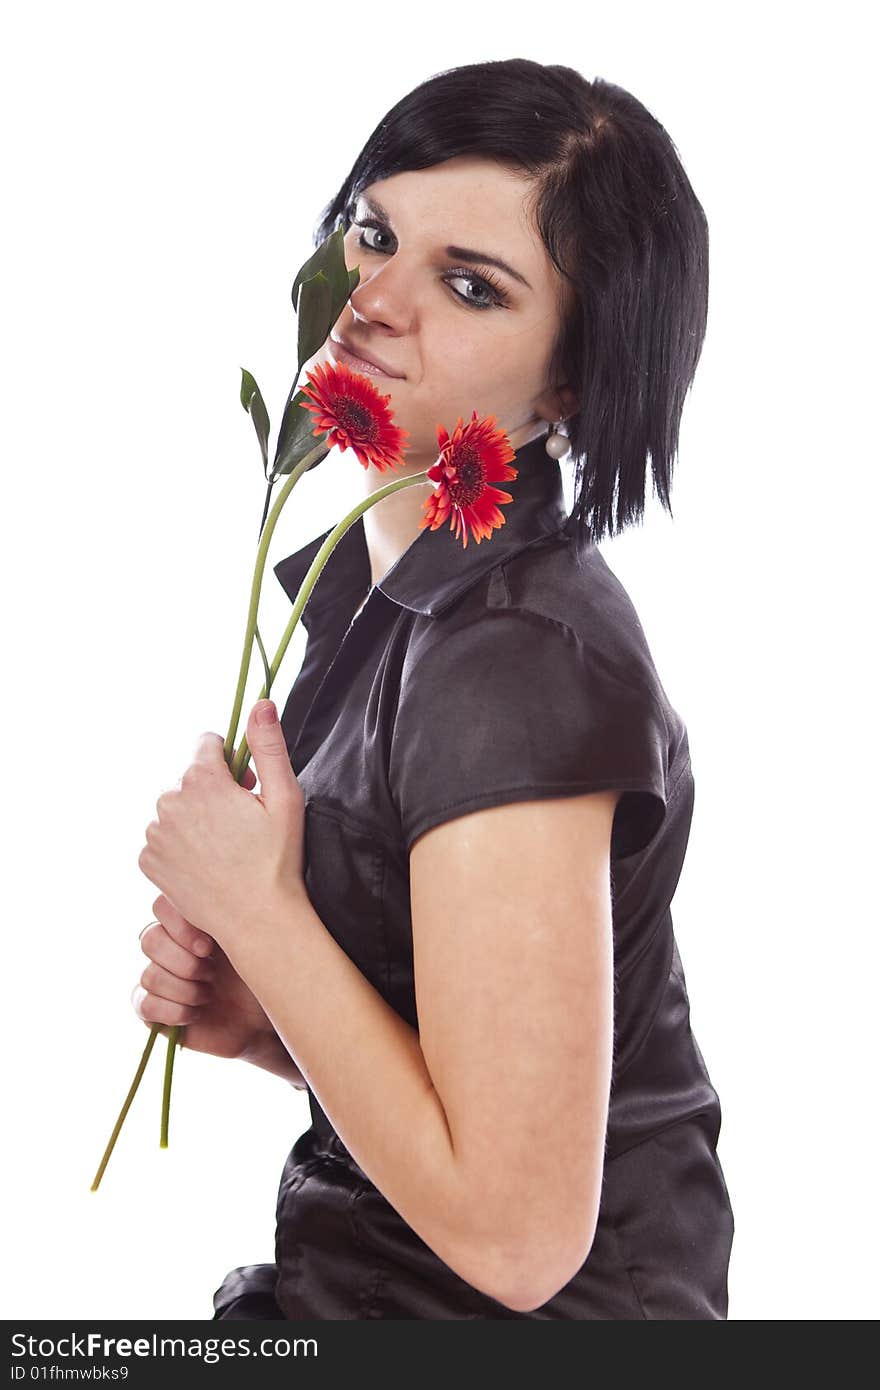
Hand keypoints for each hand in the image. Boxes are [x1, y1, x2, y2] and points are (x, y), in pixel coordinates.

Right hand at [133, 890, 276, 1061]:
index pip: (162, 906)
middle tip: (213, 974)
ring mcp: (157, 976)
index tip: (210, 948)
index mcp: (190, 920)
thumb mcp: (256, 942)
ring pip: (150, 976)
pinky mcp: (151, 1008)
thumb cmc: (262, 974)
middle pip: (150, 940)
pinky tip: (196, 1013)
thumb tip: (225, 894)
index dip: (180, 927)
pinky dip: (174, 1012)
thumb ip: (236, 915)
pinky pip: (144, 1005)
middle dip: (186, 963)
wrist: (259, 1023)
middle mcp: (168, 945)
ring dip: (186, 990)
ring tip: (209, 995)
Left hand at [137, 699, 305, 954]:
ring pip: (175, 807)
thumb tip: (261, 702)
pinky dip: (180, 843)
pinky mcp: (148, 860)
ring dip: (194, 816)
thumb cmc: (277, 859)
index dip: (232, 763)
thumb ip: (268, 745)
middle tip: (241, 822)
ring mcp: (155, 833)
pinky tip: (205, 862)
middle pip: (189, 777)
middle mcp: (169, 801)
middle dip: (212, 790)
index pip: (207, 743)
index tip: (247, 788)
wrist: (257, 919)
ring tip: (224, 846)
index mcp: (202, 780)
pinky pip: (162, 837)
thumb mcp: (284, 796)